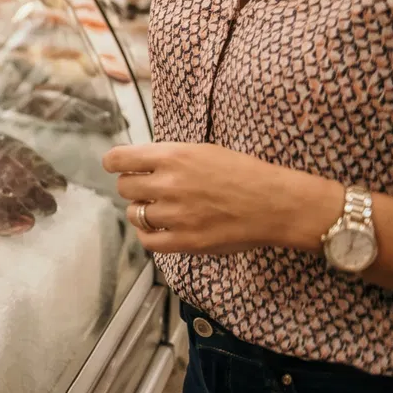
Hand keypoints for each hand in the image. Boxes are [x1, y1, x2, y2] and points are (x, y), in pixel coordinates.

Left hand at [102, 141, 341, 254]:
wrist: (277, 203)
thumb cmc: (244, 173)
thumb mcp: (203, 151)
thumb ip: (169, 157)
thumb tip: (139, 163)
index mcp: (172, 156)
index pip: (118, 159)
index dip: (115, 163)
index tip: (117, 167)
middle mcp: (168, 184)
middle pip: (125, 187)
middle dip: (133, 187)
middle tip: (148, 189)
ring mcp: (176, 215)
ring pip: (134, 214)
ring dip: (142, 211)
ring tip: (161, 209)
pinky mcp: (186, 241)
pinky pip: (148, 241)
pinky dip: (149, 235)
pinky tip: (160, 229)